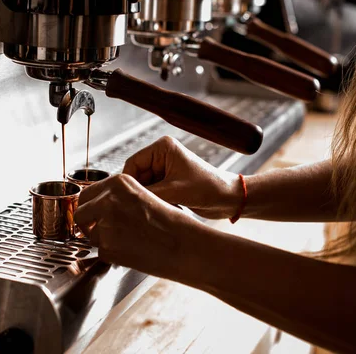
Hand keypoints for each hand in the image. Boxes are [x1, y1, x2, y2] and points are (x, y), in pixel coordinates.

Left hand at [74, 174, 202, 277]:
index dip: (90, 206)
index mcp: (118, 183)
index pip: (87, 194)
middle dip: (88, 222)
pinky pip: (101, 252)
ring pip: (91, 235)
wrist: (185, 245)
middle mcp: (107, 200)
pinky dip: (113, 255)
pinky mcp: (107, 248)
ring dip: (104, 240)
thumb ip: (119, 198)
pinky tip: (132, 251)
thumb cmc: (172, 223)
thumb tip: (98, 206)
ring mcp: (105, 224)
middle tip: (101, 229)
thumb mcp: (144, 195)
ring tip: (129, 241)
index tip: (93, 213)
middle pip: (80, 213)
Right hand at [122, 136, 241, 218]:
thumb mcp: (174, 191)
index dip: (128, 182)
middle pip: (137, 176)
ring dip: (150, 198)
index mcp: (162, 148)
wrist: (230, 198)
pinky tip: (169, 207)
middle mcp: (161, 156)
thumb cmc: (208, 188)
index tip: (127, 198)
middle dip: (141, 192)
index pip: (132, 163)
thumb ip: (147, 193)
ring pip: (144, 187)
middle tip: (146, 206)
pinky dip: (157, 202)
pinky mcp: (169, 183)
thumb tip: (125, 198)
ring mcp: (165, 170)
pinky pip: (153, 194)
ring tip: (163, 206)